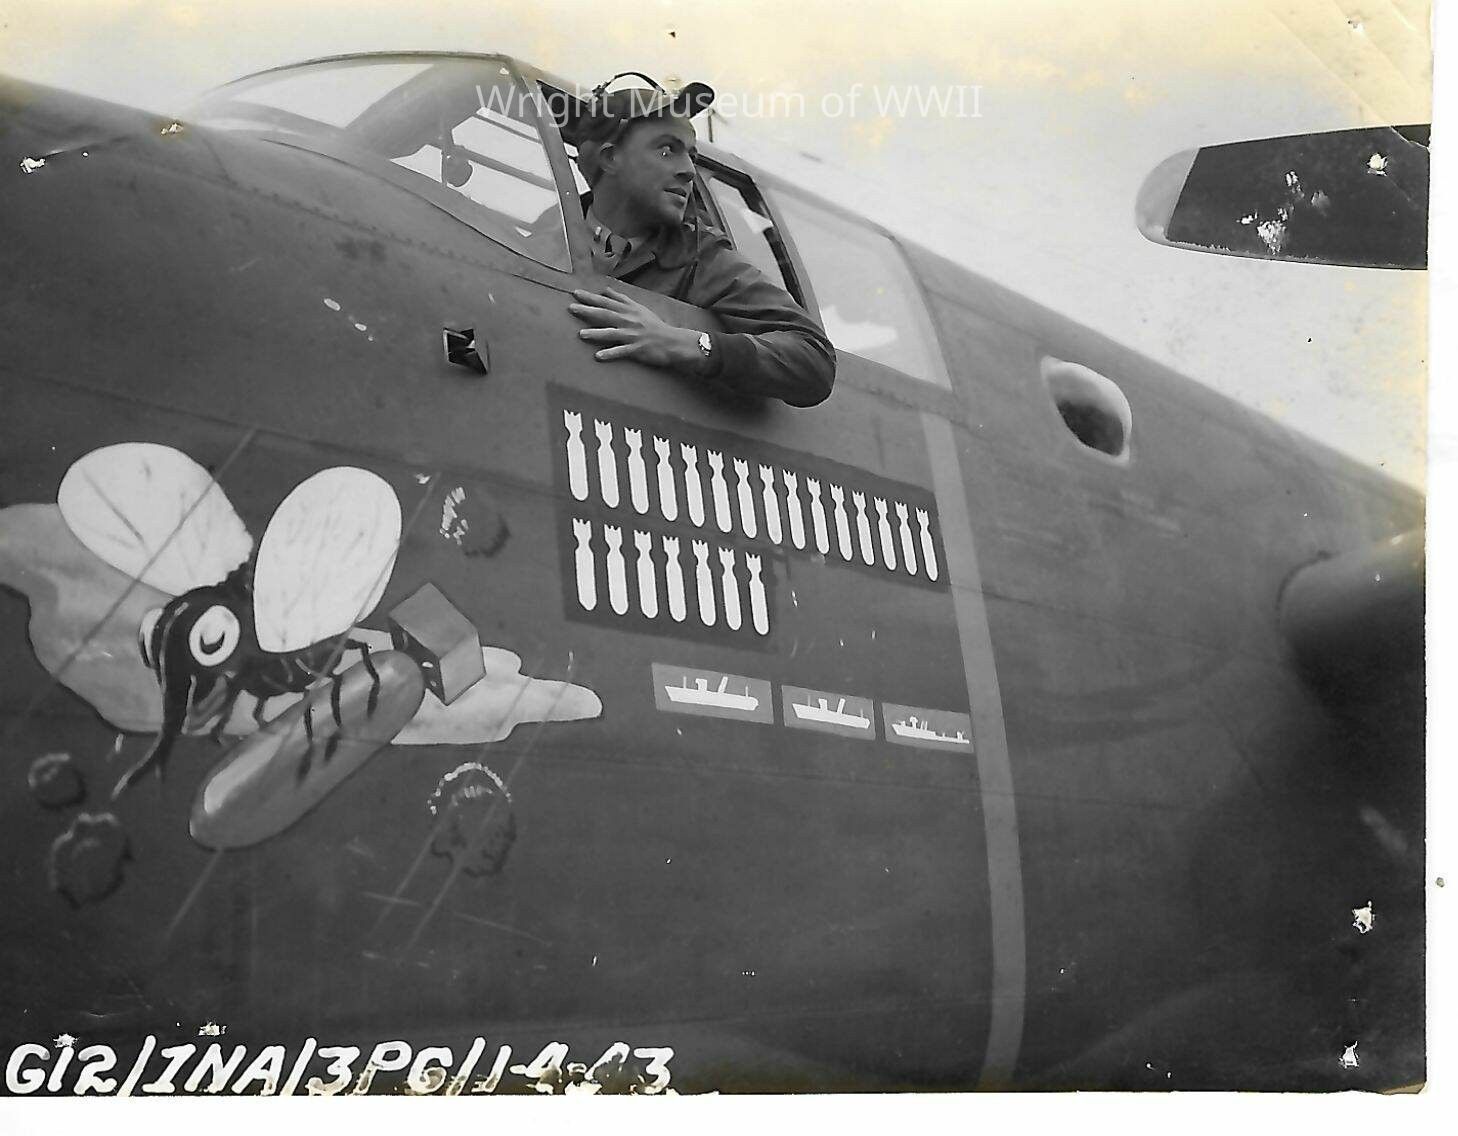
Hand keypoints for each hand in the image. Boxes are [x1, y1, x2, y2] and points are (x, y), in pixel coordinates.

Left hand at [569, 287, 701, 369]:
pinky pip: (621, 352)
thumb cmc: (653, 325)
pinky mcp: (636, 350)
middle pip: (605, 314)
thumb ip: (621, 299)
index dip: (591, 297)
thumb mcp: (638, 308)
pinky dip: (610, 353)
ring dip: (596, 333)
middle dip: (588, 311)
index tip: (575, 293)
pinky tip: (598, 356)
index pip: (606, 302)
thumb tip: (605, 289)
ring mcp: (631, 336)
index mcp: (627, 311)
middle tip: (571, 308)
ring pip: (611, 333)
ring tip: (581, 334)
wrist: (671, 341)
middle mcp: (628, 321)